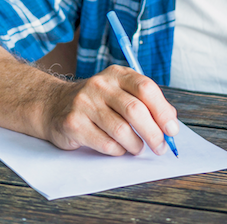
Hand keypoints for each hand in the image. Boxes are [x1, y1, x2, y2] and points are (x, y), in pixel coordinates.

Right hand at [43, 64, 178, 155]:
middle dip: (153, 134)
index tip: (172, 130)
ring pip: (121, 131)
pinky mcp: (73, 123)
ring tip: (136, 148)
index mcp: (117, 74)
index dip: (163, 111)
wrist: (54, 105)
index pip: (146, 88)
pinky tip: (117, 148)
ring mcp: (84, 103)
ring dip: (135, 145)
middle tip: (160, 147)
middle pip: (135, 111)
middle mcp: (100, 85)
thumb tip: (171, 123)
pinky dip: (118, 151)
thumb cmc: (97, 103)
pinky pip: (106, 144)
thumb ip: (145, 103)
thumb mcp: (120, 92)